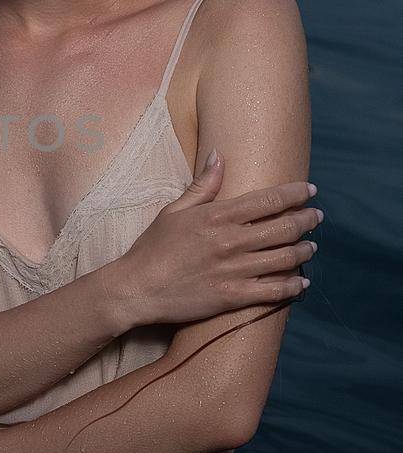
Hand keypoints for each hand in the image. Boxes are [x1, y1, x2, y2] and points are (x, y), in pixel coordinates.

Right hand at [115, 152, 321, 327]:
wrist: (136, 288)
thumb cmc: (152, 248)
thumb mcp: (173, 210)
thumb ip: (202, 185)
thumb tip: (219, 155)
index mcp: (217, 216)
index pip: (268, 200)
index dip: (295, 193)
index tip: (310, 190)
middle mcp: (231, 241)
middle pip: (284, 228)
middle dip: (306, 220)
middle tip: (316, 217)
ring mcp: (234, 270)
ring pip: (284, 258)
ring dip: (303, 251)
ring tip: (311, 247)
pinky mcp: (233, 297)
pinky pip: (273, 291)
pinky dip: (292, 286)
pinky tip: (301, 283)